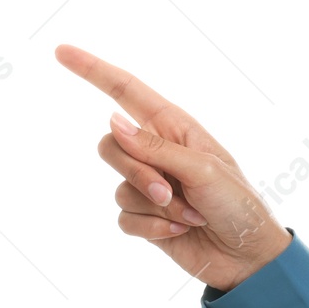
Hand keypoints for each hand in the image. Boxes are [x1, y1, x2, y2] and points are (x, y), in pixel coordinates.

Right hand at [56, 43, 290, 291]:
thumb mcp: (203, 169)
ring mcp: (149, 185)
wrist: (248, 256)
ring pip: (118, 185)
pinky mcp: (144, 216)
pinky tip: (180, 230)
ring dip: (154, 205)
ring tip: (189, 214)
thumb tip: (112, 121)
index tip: (61, 51)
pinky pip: (124, 217)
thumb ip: (155, 147)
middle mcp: (158, 152)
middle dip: (135, 171)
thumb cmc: (238, 205)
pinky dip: (152, 227)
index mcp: (176, 129)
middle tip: (169, 191)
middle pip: (111, 145)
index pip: (127, 92)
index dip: (93, 70)